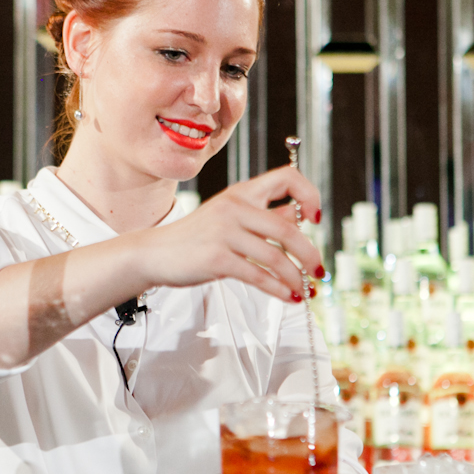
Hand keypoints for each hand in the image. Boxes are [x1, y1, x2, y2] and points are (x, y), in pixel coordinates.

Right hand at [131, 167, 323, 302]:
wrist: (154, 253)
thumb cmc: (196, 237)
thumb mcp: (230, 217)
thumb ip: (264, 217)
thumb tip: (302, 218)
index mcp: (241, 192)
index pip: (287, 177)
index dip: (309, 194)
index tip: (315, 219)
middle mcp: (235, 207)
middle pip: (289, 229)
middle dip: (310, 254)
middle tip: (319, 272)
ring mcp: (224, 233)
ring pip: (276, 257)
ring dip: (297, 278)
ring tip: (305, 292)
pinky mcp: (216, 259)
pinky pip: (258, 276)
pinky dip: (279, 290)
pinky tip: (288, 297)